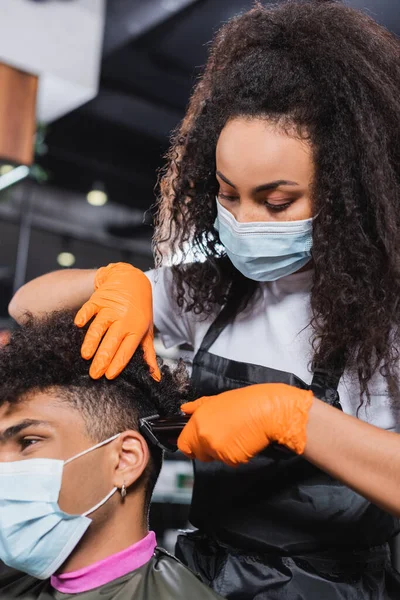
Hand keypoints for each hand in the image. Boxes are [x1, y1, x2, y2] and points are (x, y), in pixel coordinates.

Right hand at [74, 263, 159, 380]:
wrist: (132, 280)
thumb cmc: (140, 309)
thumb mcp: (147, 330)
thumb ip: (148, 354)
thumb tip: (156, 378)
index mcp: (136, 329)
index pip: (126, 350)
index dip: (118, 363)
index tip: (109, 376)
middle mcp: (123, 319)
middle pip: (112, 341)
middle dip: (102, 359)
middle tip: (94, 374)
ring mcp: (110, 309)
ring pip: (99, 327)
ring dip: (92, 341)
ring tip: (85, 355)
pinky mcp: (98, 299)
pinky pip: (89, 308)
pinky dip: (84, 315)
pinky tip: (78, 324)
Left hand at [178, 384, 313, 465]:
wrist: (268, 411)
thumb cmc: (247, 402)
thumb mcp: (218, 399)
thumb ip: (198, 407)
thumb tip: (185, 409)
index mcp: (199, 421)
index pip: (183, 444)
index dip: (191, 443)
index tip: (198, 441)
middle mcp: (205, 437)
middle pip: (198, 453)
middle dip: (208, 448)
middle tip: (223, 434)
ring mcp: (218, 450)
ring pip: (215, 458)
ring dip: (223, 451)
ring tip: (237, 434)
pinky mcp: (232, 460)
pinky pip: (230, 462)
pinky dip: (237, 455)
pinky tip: (244, 440)